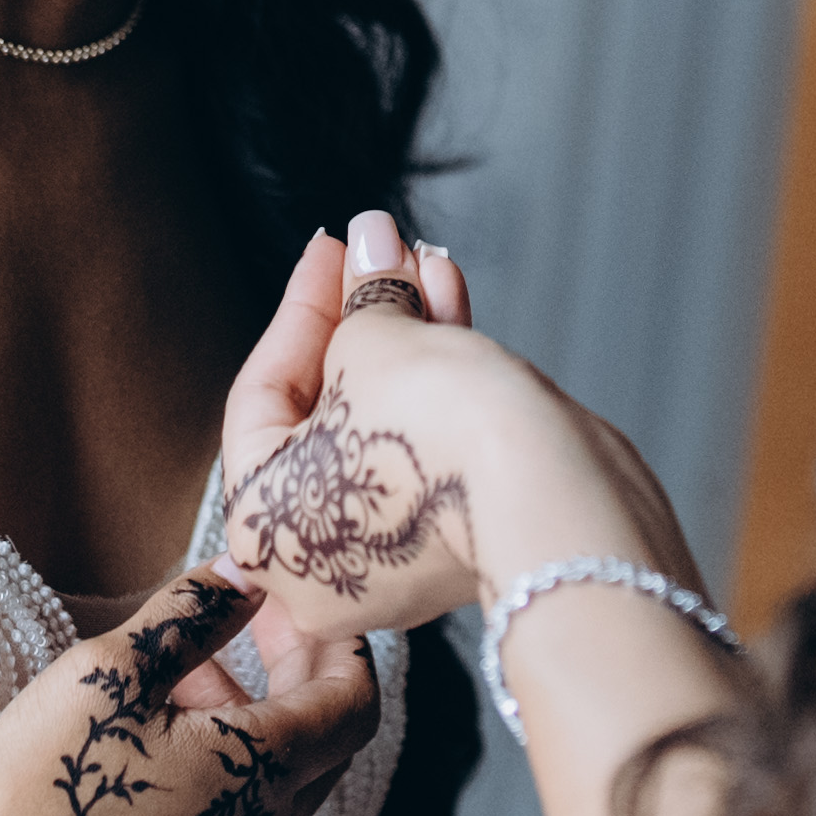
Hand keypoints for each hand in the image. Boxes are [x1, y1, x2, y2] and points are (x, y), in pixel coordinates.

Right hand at [0, 571, 377, 815]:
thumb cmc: (43, 796)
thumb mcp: (109, 674)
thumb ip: (192, 614)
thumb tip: (246, 574)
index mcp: (262, 771)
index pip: (355, 701)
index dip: (339, 645)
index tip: (294, 610)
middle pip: (320, 747)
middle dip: (288, 681)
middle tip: (230, 635)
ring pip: (273, 796)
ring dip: (247, 736)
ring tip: (169, 696)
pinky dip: (222, 794)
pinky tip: (152, 775)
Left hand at [213, 211, 489, 670]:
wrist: (552, 494)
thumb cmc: (442, 450)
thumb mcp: (372, 342)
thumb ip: (360, 295)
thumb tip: (370, 252)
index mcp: (262, 531)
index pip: (262, 394)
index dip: (302, 306)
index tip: (330, 255)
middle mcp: (318, 564)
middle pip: (328, 407)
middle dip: (360, 315)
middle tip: (378, 255)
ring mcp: (390, 560)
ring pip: (384, 422)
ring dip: (405, 334)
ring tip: (422, 266)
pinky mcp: (451, 541)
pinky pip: (426, 446)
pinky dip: (436, 380)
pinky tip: (448, 305)